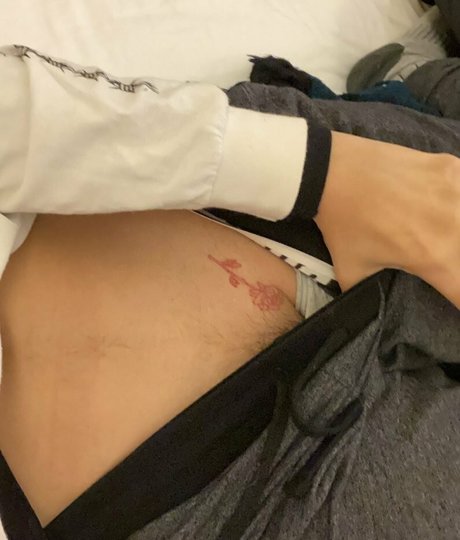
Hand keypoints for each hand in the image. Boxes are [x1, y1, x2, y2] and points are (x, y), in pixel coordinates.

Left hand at [314, 131, 459, 308]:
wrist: (332, 173)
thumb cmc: (343, 224)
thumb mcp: (351, 270)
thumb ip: (367, 293)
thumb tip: (366, 307)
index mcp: (435, 258)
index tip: (454, 295)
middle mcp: (456, 227)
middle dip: (456, 263)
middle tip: (435, 254)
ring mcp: (457, 192)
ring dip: (457, 233)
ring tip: (437, 230)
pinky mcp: (452, 167)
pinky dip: (458, 199)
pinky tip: (443, 205)